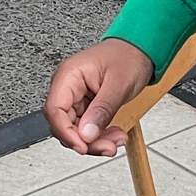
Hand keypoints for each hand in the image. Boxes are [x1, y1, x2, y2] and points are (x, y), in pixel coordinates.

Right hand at [45, 39, 153, 156]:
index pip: (55, 110)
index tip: (83, 146)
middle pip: (64, 124)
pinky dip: (100, 136)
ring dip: (95, 141)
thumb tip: (86, 134)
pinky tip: (114, 135)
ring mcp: (75, 97)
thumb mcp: (119, 84)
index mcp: (69, 75)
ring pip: (75, 130)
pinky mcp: (85, 106)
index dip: (66, 133)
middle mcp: (67, 86)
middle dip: (85, 141)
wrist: (140, 49)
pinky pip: (86, 128)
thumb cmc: (128, 56)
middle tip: (108, 147)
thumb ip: (102, 110)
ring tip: (116, 140)